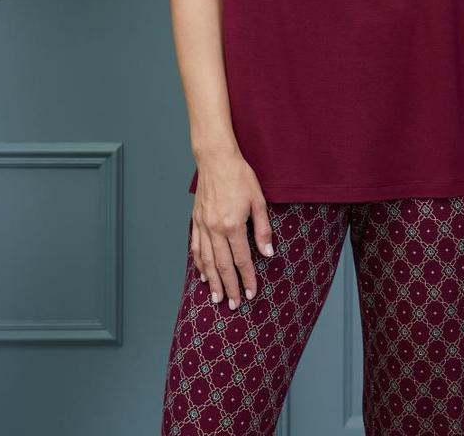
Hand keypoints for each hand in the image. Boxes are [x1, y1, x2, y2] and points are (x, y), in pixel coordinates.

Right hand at [191, 148, 274, 308]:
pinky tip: (203, 274)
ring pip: (207, 261)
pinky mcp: (196, 220)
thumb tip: (267, 253)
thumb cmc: (239, 176)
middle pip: (223, 266)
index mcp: (233, 225)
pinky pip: (196, 247)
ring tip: (217, 298)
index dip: (248, 279)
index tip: (251, 293)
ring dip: (212, 281)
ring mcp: (203, 225)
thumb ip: (263, 229)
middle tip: (234, 305)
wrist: (216, 159)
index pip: (241, 260)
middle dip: (230, 287)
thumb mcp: (258, 201)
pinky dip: (199, 263)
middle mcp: (215, 229)